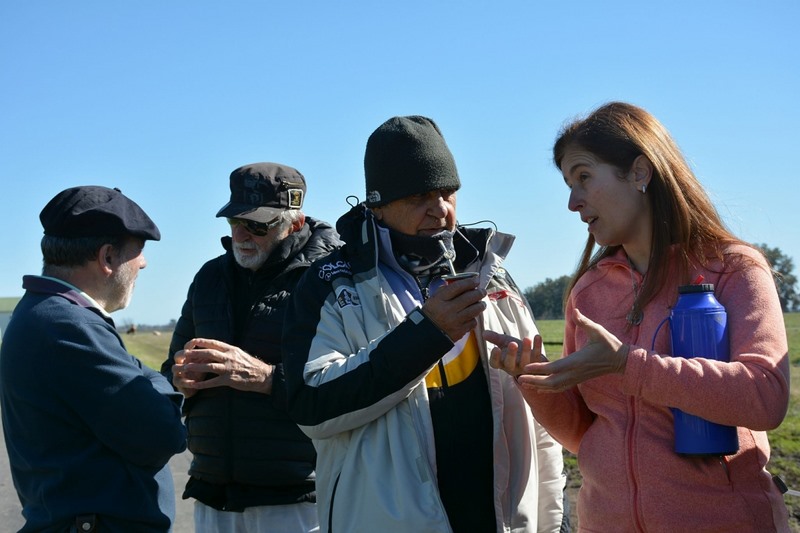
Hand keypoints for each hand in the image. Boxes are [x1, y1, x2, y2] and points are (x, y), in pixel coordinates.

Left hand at [171, 338, 273, 394]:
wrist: (263, 376)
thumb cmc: (249, 365)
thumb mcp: (238, 353)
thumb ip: (226, 351)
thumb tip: (213, 348)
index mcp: (231, 349)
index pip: (213, 343)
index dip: (200, 342)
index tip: (190, 342)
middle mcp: (229, 357)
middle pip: (208, 353)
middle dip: (194, 354)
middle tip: (182, 355)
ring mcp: (229, 369)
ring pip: (209, 366)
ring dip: (195, 367)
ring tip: (184, 368)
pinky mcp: (229, 380)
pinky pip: (213, 382)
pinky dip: (202, 384)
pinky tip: (193, 385)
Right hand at [421, 275, 485, 340]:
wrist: (427, 333)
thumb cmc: (431, 314)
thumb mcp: (433, 299)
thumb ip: (445, 290)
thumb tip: (461, 284)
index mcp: (440, 300)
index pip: (457, 287)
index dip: (469, 282)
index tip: (476, 280)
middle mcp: (447, 309)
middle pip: (468, 298)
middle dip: (479, 293)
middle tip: (483, 291)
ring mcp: (454, 321)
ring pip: (473, 310)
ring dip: (480, 305)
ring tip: (482, 304)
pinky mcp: (459, 331)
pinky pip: (472, 322)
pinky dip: (474, 318)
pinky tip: (472, 316)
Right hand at [485, 330, 544, 377]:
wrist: (529, 354)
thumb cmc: (513, 348)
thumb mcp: (503, 342)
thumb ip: (494, 338)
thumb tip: (484, 333)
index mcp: (501, 363)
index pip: (495, 363)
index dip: (495, 357)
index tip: (495, 348)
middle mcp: (512, 368)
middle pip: (510, 364)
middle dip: (511, 354)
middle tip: (512, 343)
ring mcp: (525, 367)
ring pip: (525, 361)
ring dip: (526, 350)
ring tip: (526, 338)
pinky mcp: (536, 364)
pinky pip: (537, 356)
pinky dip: (537, 346)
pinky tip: (537, 336)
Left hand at [486, 309, 628, 391]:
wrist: (622, 361)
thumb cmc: (610, 344)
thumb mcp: (598, 330)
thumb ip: (585, 322)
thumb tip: (575, 311)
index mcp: (578, 361)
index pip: (555, 367)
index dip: (539, 368)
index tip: (525, 367)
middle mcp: (575, 373)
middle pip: (551, 382)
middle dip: (534, 381)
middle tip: (518, 378)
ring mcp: (576, 378)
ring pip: (554, 387)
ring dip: (538, 386)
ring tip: (522, 383)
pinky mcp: (577, 380)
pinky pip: (560, 388)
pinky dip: (547, 389)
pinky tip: (537, 388)